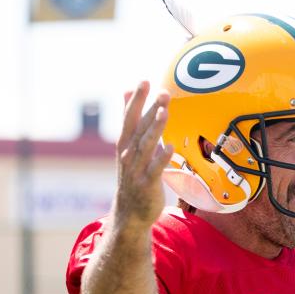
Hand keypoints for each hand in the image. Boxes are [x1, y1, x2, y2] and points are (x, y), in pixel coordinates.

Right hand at [113, 81, 174, 231]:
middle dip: (151, 109)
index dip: (137, 100)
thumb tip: (126, 91)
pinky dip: (161, 158)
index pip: (129, 117)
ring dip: (155, 128)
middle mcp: (128, 154)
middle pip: (140, 128)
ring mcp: (137, 170)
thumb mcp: (127, 146)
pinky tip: (170, 147)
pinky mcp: (148, 185)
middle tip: (162, 91)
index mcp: (124, 144)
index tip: (144, 81)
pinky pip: (156, 169)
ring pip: (147, 146)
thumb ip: (129, 119)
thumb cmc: (132, 175)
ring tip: (164, 112)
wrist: (129, 212)